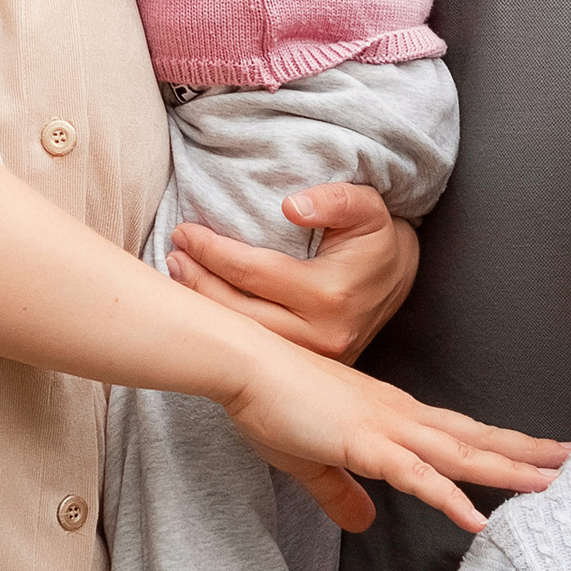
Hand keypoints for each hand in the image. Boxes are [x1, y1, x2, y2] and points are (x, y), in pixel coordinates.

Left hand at [168, 178, 419, 359]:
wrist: (398, 276)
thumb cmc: (375, 237)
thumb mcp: (366, 207)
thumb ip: (333, 200)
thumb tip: (290, 207)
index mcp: (331, 295)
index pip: (252, 272)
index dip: (212, 251)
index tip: (185, 231)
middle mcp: (322, 336)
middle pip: (239, 313)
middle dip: (197, 282)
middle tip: (172, 254)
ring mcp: (316, 360)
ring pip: (244, 340)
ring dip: (204, 308)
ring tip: (178, 275)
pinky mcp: (310, 370)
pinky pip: (259, 353)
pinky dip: (226, 330)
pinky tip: (202, 305)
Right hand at [213, 326, 565, 536]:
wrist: (245, 366)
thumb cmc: (272, 402)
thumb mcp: (311, 460)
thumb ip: (340, 493)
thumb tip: (363, 523)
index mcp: (393, 418)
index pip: (461, 435)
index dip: (504, 447)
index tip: (543, 455)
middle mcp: (402, 418)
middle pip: (478, 439)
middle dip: (528, 454)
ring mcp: (388, 429)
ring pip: (463, 454)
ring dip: (510, 470)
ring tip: (555, 483)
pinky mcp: (365, 443)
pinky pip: (418, 477)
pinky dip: (452, 498)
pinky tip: (479, 519)